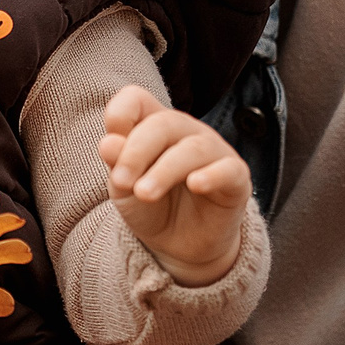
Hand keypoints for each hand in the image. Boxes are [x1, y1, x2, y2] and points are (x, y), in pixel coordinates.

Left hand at [100, 85, 250, 285]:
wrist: (178, 245)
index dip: (120, 114)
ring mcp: (214, 151)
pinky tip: (195, 184)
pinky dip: (212, 175)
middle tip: (122, 182)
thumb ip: (118, 164)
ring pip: (193, 148)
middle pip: (164, 123)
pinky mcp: (236, 178)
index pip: (136, 99)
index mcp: (153, 126)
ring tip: (145, 194)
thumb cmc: (150, 206)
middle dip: (137, 152)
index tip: (107, 148)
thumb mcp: (125, 188)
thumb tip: (107, 143)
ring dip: (164, 171)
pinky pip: (229, 169)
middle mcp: (185, 131)